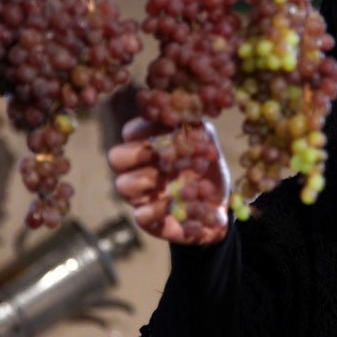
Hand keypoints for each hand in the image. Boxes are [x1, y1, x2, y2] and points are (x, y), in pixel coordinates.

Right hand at [107, 117, 230, 244]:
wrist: (221, 202)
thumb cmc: (207, 165)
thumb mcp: (206, 141)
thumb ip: (193, 127)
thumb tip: (180, 115)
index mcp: (146, 145)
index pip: (130, 131)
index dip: (146, 128)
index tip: (172, 129)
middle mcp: (136, 169)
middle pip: (116, 157)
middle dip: (141, 153)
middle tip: (169, 155)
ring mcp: (139, 195)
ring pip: (123, 185)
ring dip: (152, 180)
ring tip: (183, 182)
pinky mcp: (148, 220)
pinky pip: (141, 215)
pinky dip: (161, 209)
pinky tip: (183, 205)